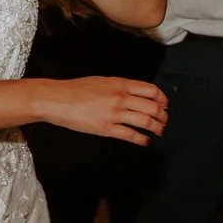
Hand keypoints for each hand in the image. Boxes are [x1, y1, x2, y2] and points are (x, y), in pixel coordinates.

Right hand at [42, 76, 168, 145]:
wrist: (57, 99)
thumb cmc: (76, 89)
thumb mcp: (102, 81)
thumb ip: (120, 87)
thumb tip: (136, 94)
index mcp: (120, 84)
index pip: (150, 90)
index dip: (162, 99)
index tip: (165, 104)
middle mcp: (120, 97)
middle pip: (152, 107)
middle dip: (163, 116)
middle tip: (164, 120)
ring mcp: (114, 113)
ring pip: (145, 121)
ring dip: (156, 128)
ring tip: (159, 131)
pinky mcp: (106, 128)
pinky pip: (130, 135)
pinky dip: (141, 139)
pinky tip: (145, 141)